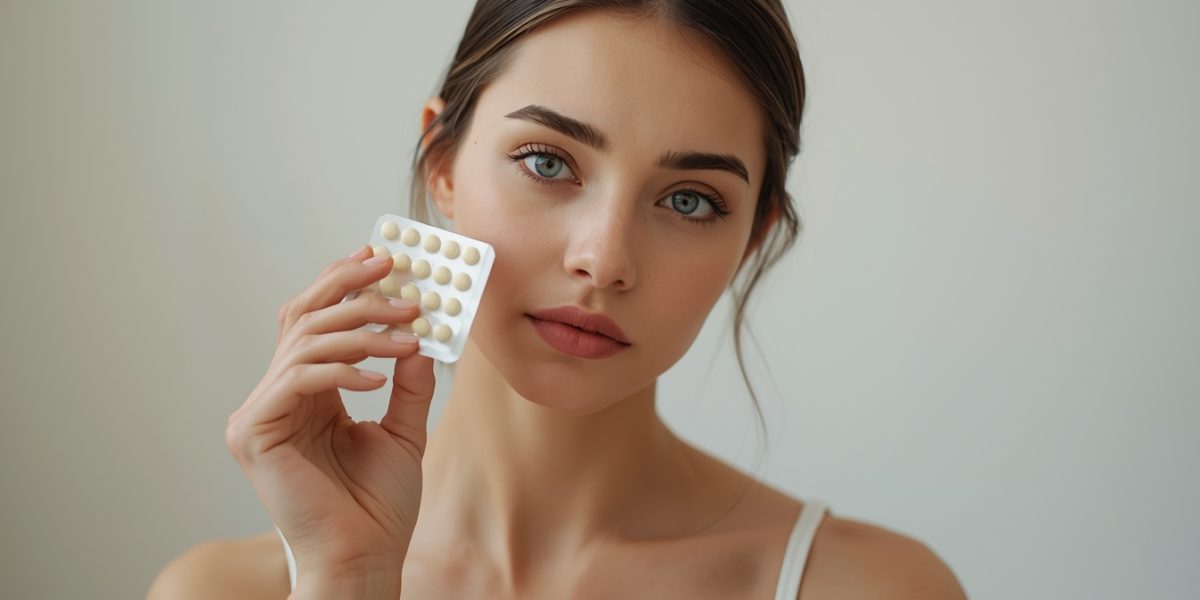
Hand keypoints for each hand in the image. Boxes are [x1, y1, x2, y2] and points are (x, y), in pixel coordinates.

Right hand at [225, 245, 433, 590]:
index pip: (315, 322)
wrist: (366, 555)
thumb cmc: (379, 504)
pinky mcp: (253, 433)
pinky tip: (376, 378)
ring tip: (407, 333)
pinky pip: (297, 379)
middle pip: (304, 318)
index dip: (343, 284)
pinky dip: (340, 370)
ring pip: (305, 342)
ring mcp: (259, 414)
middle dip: (354, 292)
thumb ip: (408, 382)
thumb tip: (416, 335)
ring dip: (362, 330)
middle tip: (398, 276)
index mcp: (305, 394)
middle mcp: (276, 397)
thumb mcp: (405, 429)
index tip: (381, 257)